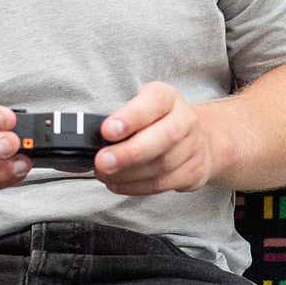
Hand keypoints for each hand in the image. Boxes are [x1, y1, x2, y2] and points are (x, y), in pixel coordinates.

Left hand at [93, 82, 218, 194]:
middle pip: (166, 136)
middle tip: (102, 162)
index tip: (107, 130)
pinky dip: (136, 187)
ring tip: (105, 174)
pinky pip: (163, 184)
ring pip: (162, 165)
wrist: (195, 140)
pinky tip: (118, 183)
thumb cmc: (157, 123)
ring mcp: (193, 147)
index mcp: (168, 98)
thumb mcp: (140, 109)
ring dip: (128, 174)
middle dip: (130, 152)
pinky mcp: (193, 172)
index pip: (155, 101)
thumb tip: (90, 139)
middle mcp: (185, 119)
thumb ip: (120, 120)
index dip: (132, 116)